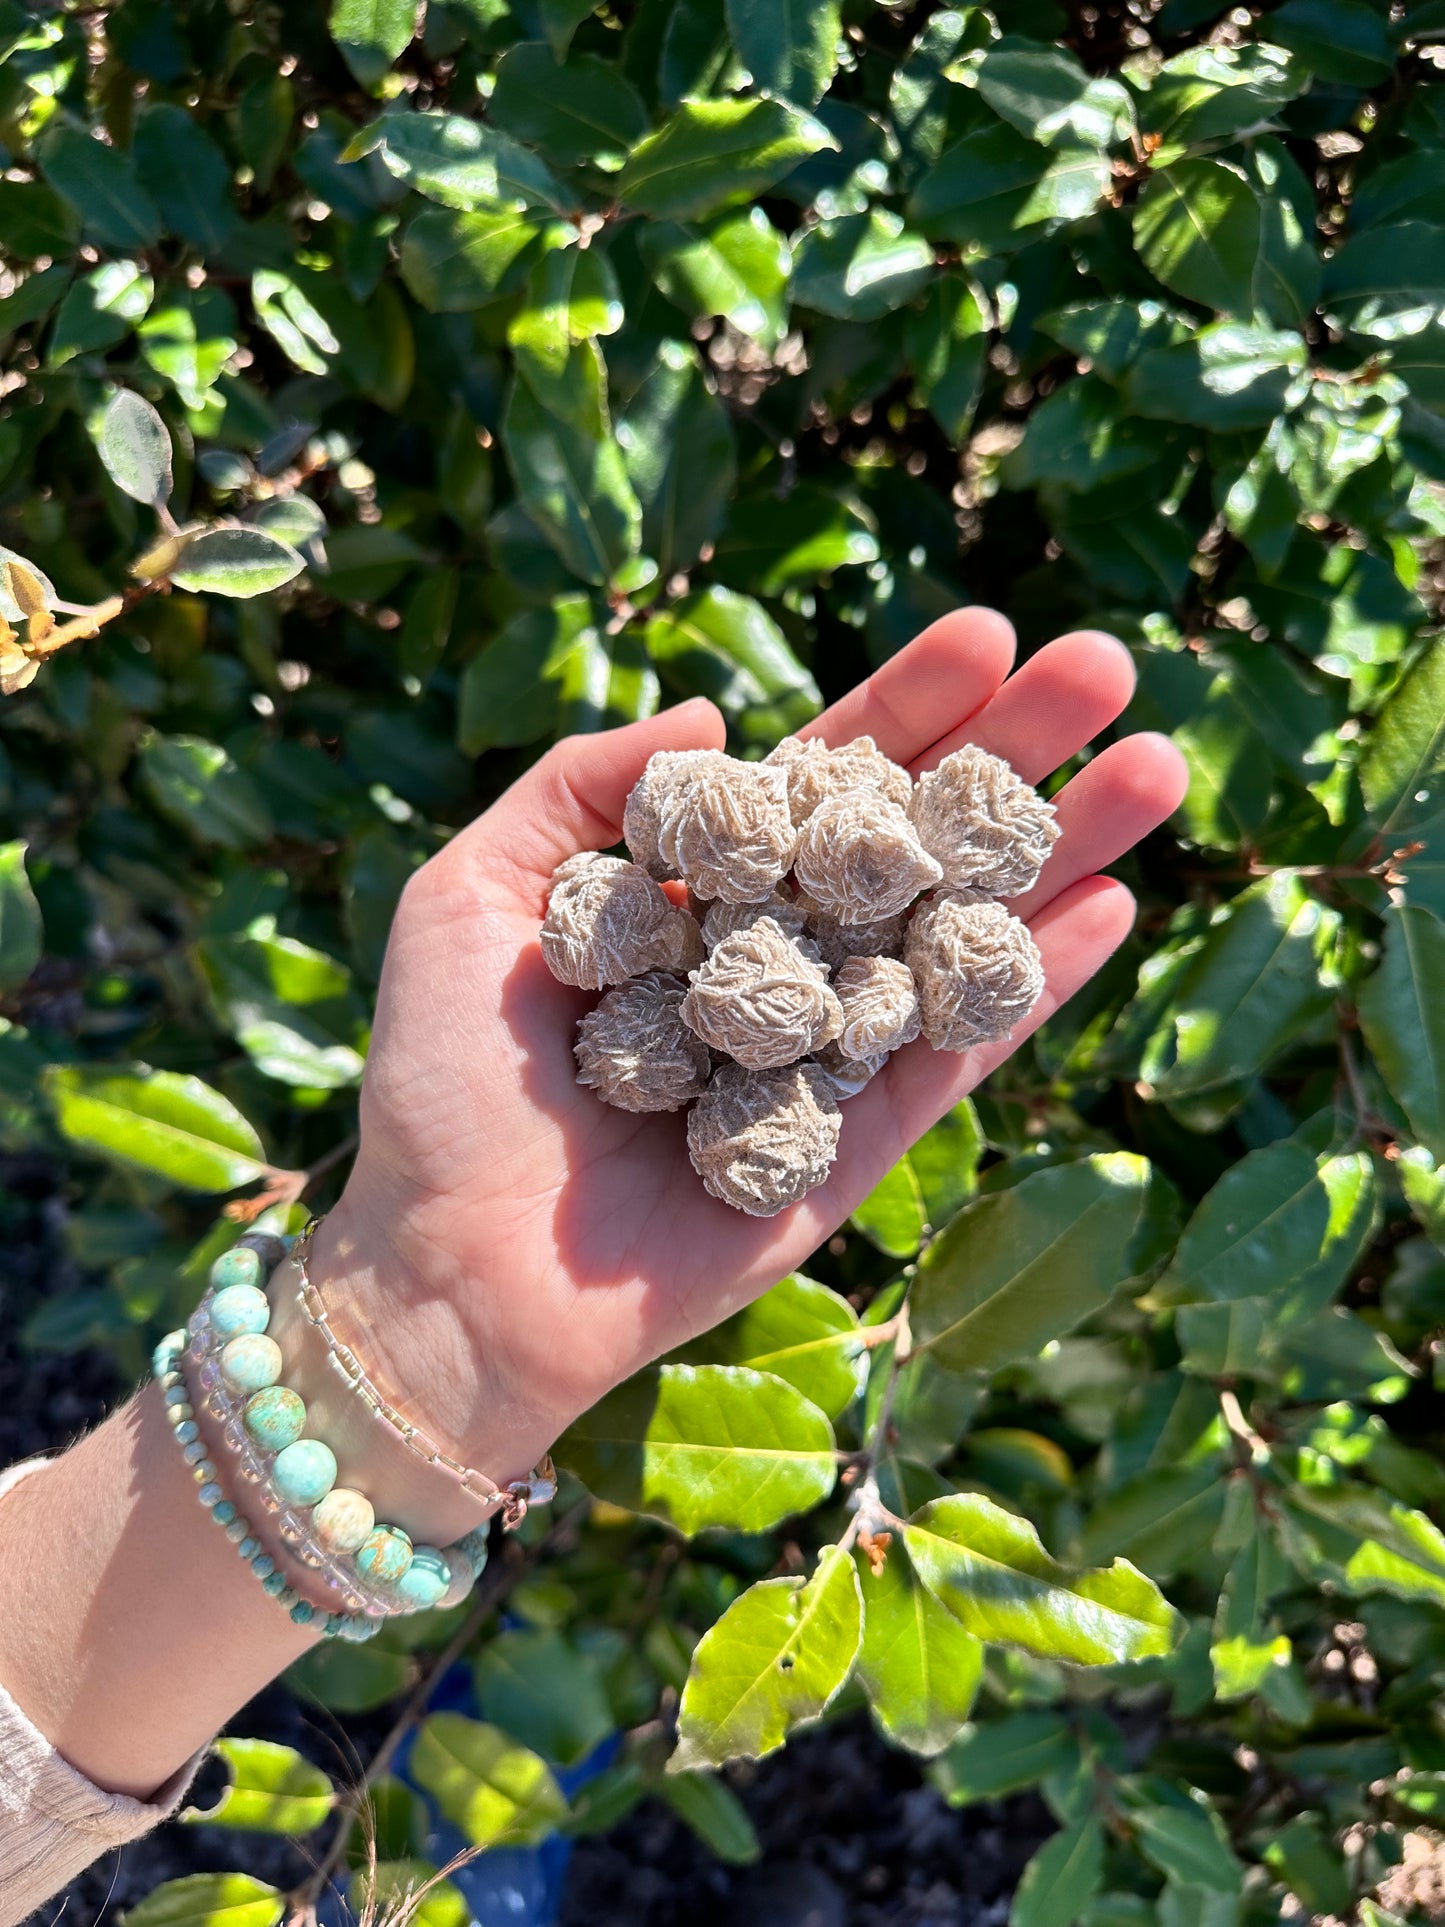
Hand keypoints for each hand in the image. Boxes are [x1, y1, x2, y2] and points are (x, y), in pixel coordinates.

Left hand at [313, 610, 1187, 1506]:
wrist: (454, 1266)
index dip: (904, 707)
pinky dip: (1034, 984)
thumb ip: (575, 789)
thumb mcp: (471, 895)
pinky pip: (957, 1051)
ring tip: (1155, 765)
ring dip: (1060, 850)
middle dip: (1009, 754)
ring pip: (961, 930)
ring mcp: (831, 1045)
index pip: (820, 775)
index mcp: (698, 886)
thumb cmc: (445, 1081)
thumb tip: (712, 713)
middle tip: (1104, 666)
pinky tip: (1111, 904)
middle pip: (915, 837)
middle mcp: (780, 952)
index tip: (985, 632)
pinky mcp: (859, 1139)